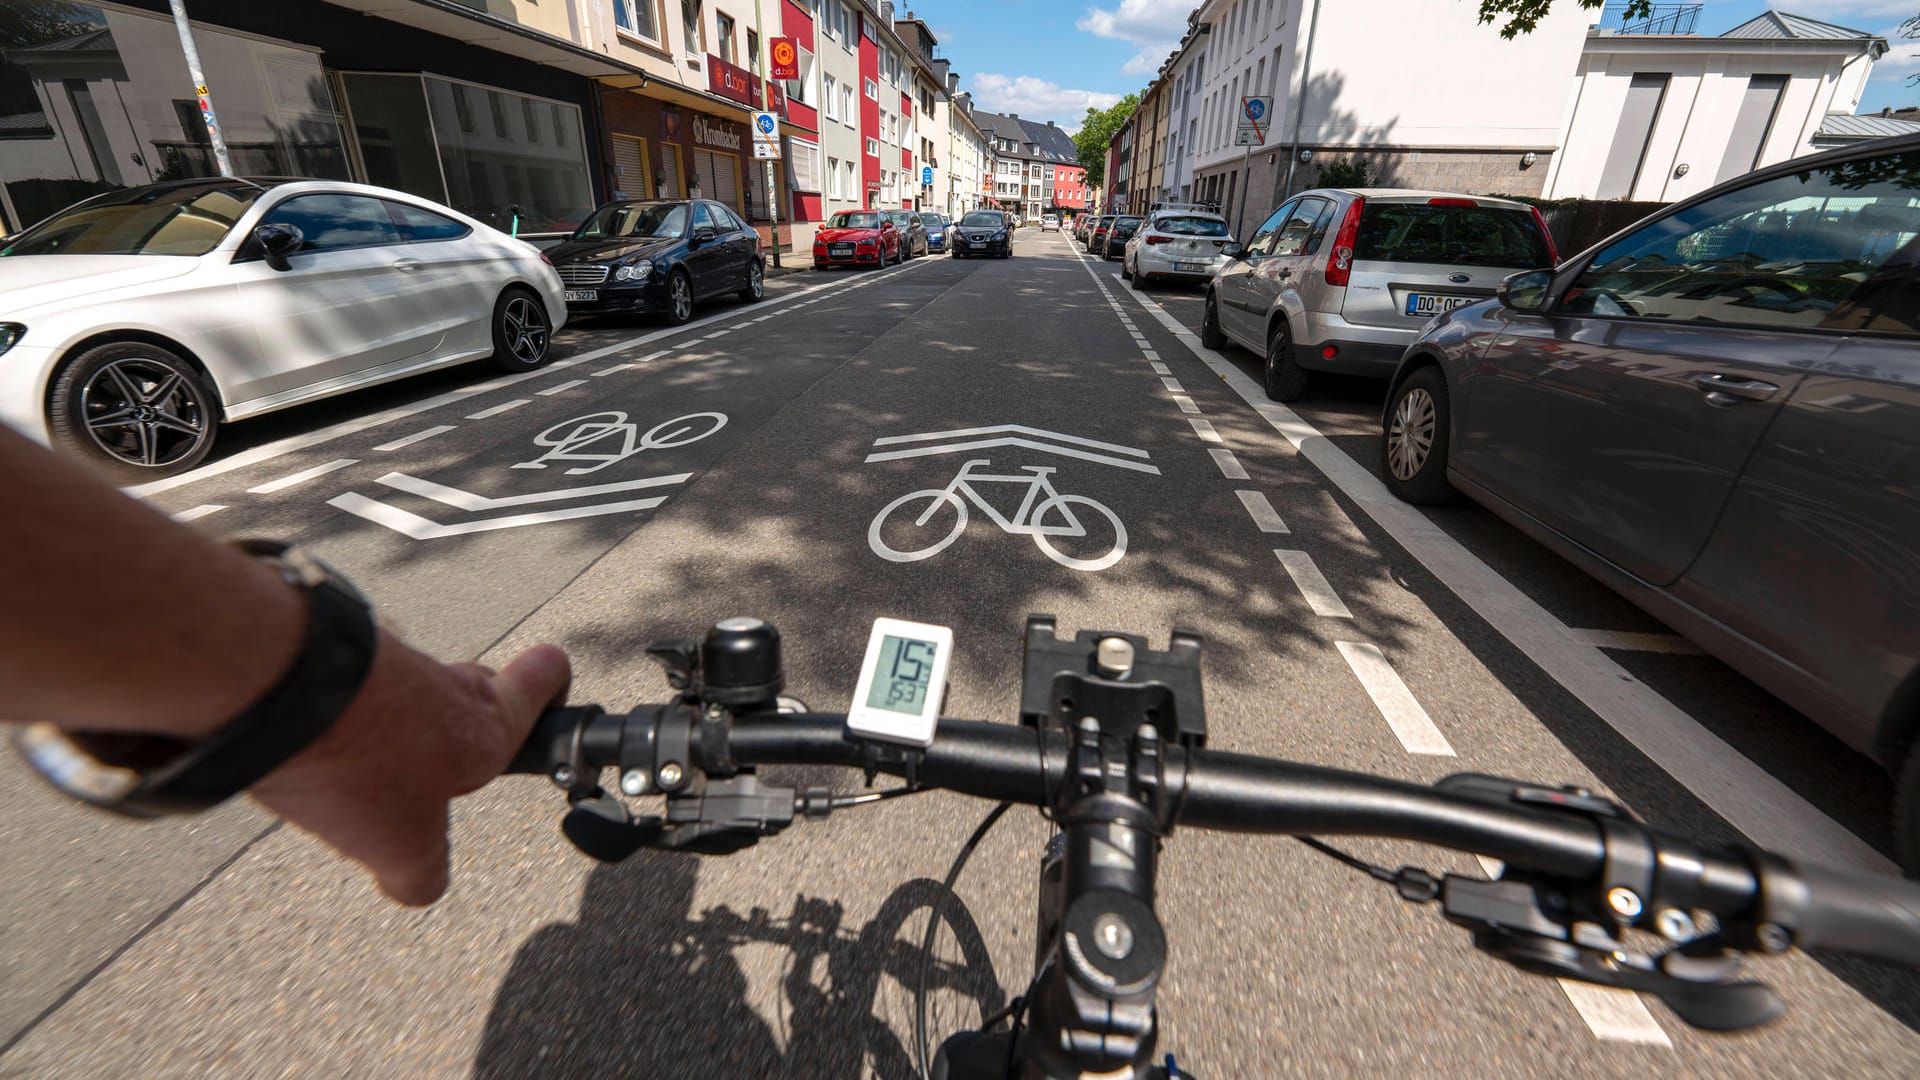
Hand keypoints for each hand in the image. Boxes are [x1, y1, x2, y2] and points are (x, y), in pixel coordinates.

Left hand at [249, 635, 570, 904]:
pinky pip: (349, 688)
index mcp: (482, 725)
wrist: (269, 684)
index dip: (551, 686)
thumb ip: (422, 871)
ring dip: (391, 724)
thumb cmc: (354, 757)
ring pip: (405, 691)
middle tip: (445, 757)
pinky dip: (338, 716)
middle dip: (467, 717)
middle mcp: (442, 684)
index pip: (543, 680)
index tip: (551, 692)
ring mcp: (387, 661)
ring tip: (353, 771)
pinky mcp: (333, 655)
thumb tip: (422, 886)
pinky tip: (306, 752)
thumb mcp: (401, 845)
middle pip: (473, 687)